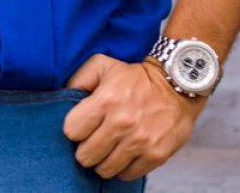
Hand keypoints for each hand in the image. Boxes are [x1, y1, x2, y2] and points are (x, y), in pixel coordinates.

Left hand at [62, 54, 202, 180]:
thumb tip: (62, 97)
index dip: (74, 130)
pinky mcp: (157, 155)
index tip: (81, 127)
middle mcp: (122, 123)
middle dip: (85, 150)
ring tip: (107, 151)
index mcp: (105, 100)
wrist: (177, 86)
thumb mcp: (102, 65)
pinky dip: (123, 169)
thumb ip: (78, 79)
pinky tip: (123, 156)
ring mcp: (140, 141)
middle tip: (92, 143)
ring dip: (102, 162)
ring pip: (105, 169)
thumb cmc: (135, 76)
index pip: (72, 131)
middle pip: (86, 155)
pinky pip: (128, 174)